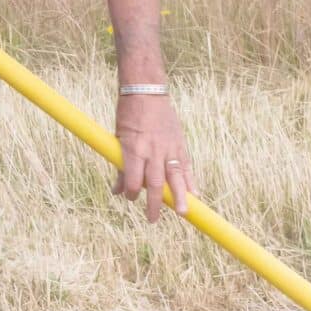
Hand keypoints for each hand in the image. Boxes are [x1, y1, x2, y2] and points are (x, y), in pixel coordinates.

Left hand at [114, 92, 193, 221]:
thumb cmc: (128, 115)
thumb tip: (117, 191)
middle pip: (155, 183)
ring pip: (175, 177)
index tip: (131, 198)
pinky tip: (194, 194)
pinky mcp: (179, 143)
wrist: (146, 91)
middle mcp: (152, 150)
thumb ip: (121, 165)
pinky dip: (190, 181)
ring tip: (183, 212)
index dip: (132, 193)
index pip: (134, 180)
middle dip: (154, 204)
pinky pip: (186, 166)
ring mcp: (168, 147)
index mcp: (134, 149)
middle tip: (152, 220)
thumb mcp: (119, 139)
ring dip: (179, 197)